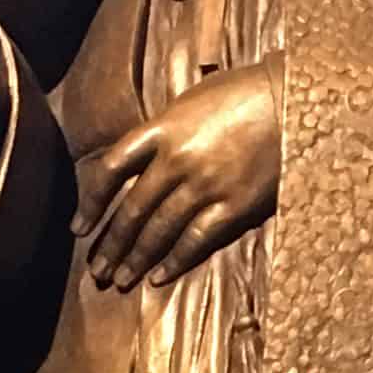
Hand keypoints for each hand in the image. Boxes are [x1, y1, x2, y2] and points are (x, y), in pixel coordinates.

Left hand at [85, 67, 281, 293]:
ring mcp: (205, 185)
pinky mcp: (234, 205)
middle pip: (132, 209)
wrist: (292, 99)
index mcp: (161, 129)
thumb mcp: (189, 102)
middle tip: (95, 269)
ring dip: (136, 258)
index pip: (110, 170)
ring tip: (119, 279)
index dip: (91, 203)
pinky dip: (174, 261)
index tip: (79, 228)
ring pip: (160, 230)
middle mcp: (176, 160)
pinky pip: (196, 240)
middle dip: (111, 243)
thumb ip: (162, 134)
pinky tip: (158, 277)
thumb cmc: (241, 92)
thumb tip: (138, 162)